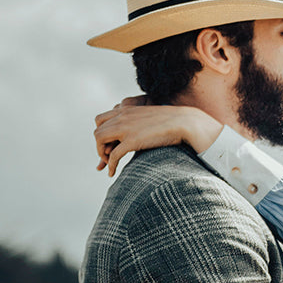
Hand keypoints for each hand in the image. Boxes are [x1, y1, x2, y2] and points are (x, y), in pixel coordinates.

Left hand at [93, 101, 223, 175]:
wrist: (185, 122)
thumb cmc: (173, 123)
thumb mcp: (151, 118)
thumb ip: (141, 122)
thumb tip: (139, 133)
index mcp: (127, 109)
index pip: (101, 119)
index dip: (102, 134)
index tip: (108, 146)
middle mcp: (122, 116)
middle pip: (97, 130)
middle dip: (99, 145)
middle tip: (107, 157)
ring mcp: (125, 127)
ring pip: (99, 139)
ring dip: (101, 154)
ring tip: (109, 164)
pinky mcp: (132, 140)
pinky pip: (113, 155)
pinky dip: (110, 165)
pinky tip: (112, 173)